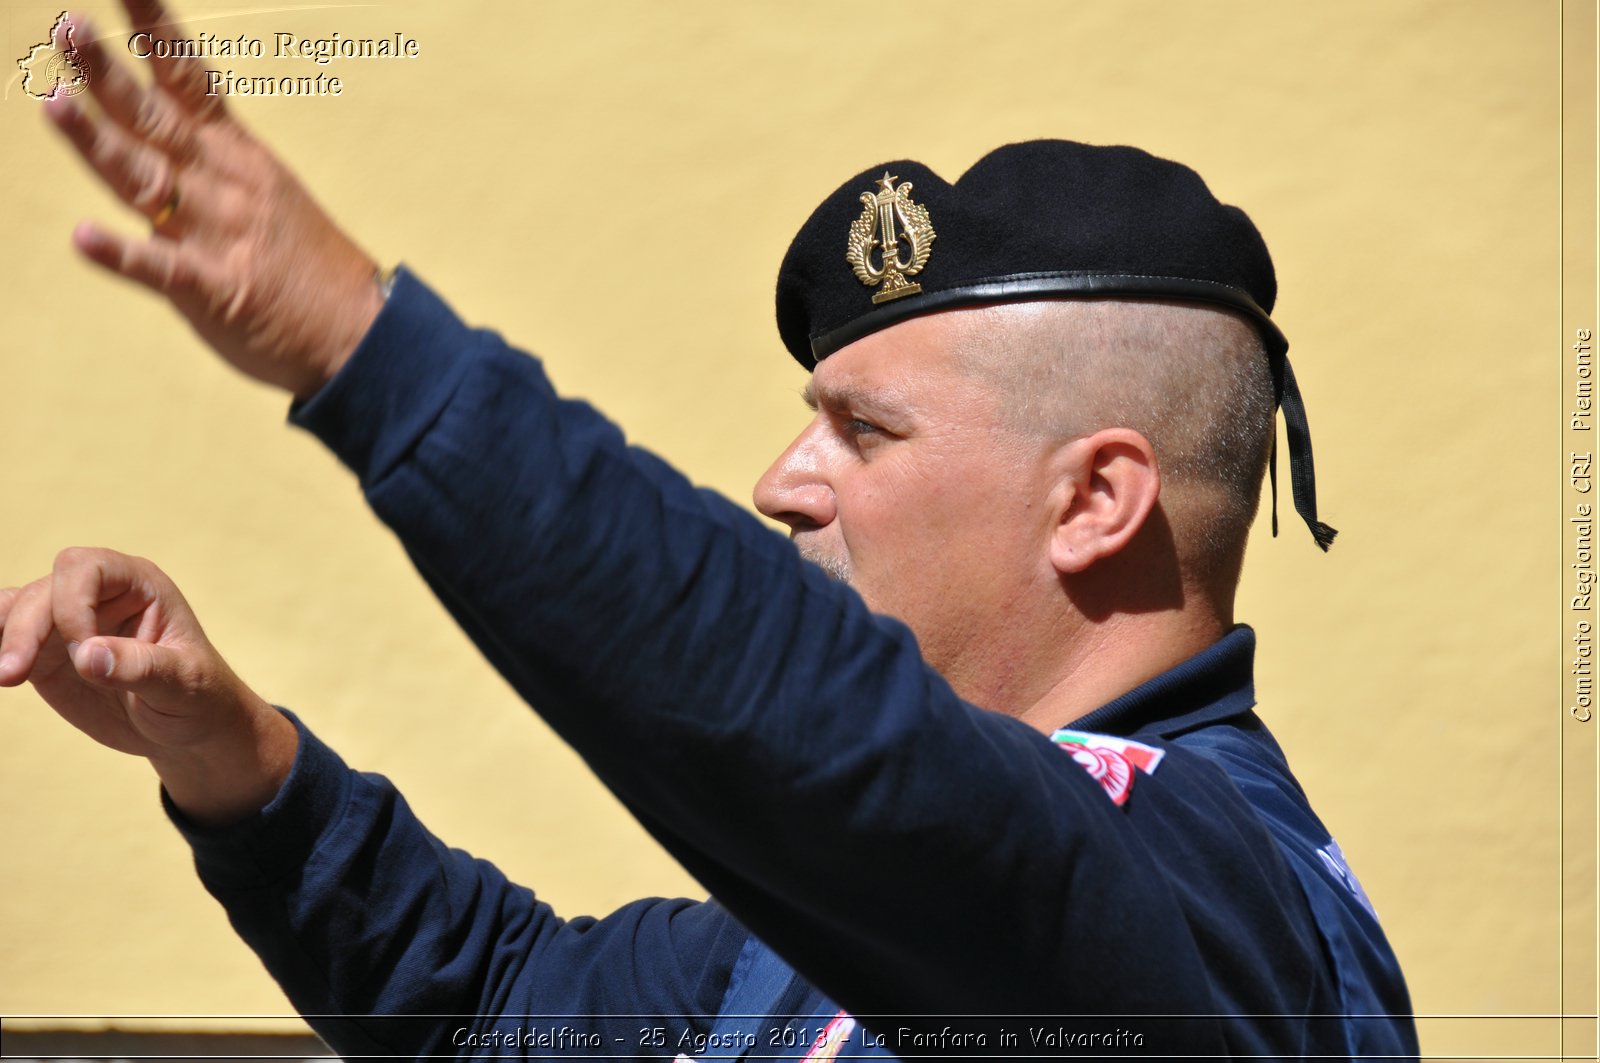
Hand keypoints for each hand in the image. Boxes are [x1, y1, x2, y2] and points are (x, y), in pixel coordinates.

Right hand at [0, 548, 296, 825]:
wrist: (188, 727)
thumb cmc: (199, 697)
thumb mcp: (184, 685)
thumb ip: (140, 668)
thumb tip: (87, 656)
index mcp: (140, 585)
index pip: (87, 568)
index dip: (72, 604)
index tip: (82, 652)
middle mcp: (100, 594)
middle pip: (43, 591)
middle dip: (24, 628)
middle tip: (15, 675)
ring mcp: (69, 622)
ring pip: (15, 609)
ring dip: (2, 637)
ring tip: (3, 676)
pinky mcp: (46, 652)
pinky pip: (5, 636)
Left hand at [44, 1, 383, 399]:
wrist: (363, 334)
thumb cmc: (313, 272)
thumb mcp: (271, 200)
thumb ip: (211, 172)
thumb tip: (158, 148)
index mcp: (239, 158)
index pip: (189, 81)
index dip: (155, 33)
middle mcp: (225, 185)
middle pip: (156, 120)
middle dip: (107, 75)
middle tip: (68, 29)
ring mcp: (219, 236)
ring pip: (148, 181)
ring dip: (98, 143)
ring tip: (53, 106)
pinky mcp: (215, 291)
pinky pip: (161, 270)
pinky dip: (122, 254)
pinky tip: (83, 237)